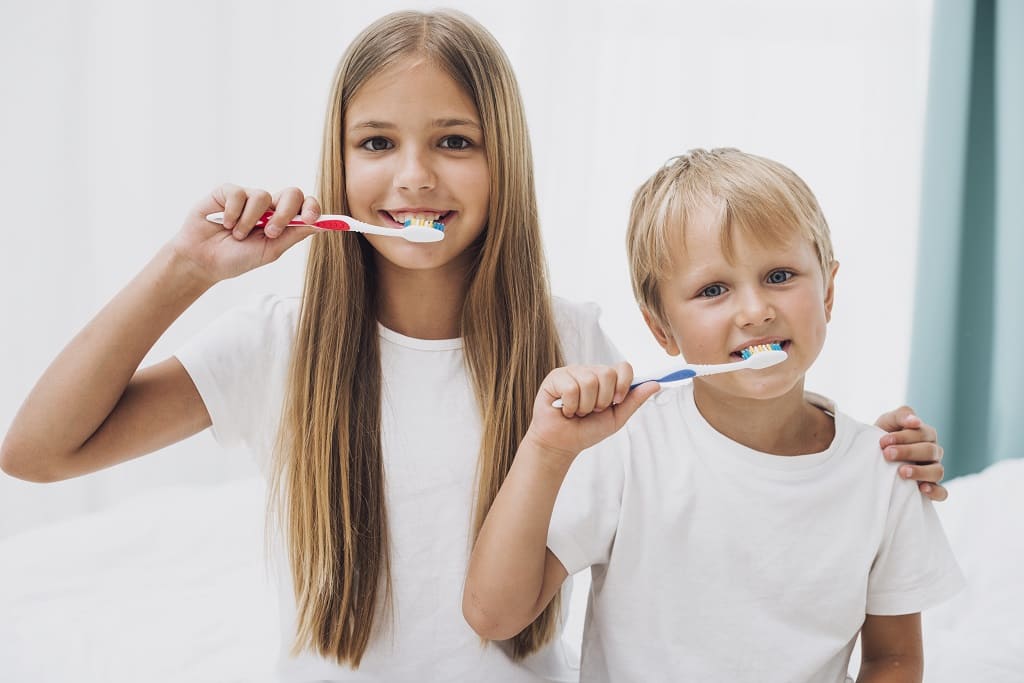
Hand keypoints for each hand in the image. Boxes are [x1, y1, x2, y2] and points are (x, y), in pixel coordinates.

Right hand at [170, 183, 320, 284]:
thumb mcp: (270, 251)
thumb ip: (293, 235)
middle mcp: (268, 207)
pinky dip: (232, 213)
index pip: (305, 206)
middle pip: (291, 193)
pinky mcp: (227, 192)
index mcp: (282, 220)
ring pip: (262, 196)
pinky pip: (238, 194)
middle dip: (285, 213)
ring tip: (238, 235)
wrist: (203, 262)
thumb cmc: (236, 258)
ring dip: (250, 221)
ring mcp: (248, 197)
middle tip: (270, 232)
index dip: (313, 208)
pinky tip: (223, 224)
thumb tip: (320, 225)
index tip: (312, 219)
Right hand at [524, 363, 658, 463]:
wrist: (562, 444)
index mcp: (606, 379)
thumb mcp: (616, 418)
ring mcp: (573, 372)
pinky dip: (570, 406)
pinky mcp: (556, 377)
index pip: (623, 367)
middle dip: (602, 400)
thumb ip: (634, 400)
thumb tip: (655, 384)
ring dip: (585, 405)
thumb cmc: (586, 431)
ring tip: (578, 412)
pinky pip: (570, 387)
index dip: (623, 384)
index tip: (617, 401)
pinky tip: (566, 410)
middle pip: (607, 373)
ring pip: (589, 381)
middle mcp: (590, 371)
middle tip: (592, 410)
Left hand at [875, 406, 946, 501]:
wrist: (871, 456)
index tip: (883, 441)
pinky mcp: (931, 488)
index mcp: (925, 435)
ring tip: (901, 472)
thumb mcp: (888, 421)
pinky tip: (922, 489)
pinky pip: (942, 492)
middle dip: (907, 452)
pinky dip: (935, 491)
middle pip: (929, 451)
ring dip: (920, 472)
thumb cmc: (883, 436)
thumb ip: (901, 415)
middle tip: (887, 454)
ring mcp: (933, 470)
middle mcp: (933, 452)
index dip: (903, 437)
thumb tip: (915, 421)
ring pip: (938, 471)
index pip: (922, 434)